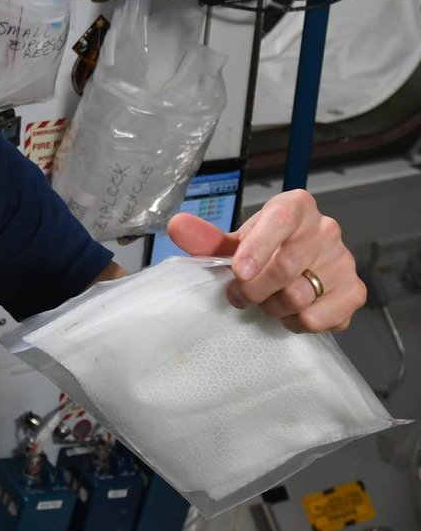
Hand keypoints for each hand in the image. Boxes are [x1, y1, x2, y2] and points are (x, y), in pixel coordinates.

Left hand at [167, 188, 364, 332]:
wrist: (299, 264)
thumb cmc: (265, 249)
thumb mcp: (236, 242)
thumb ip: (206, 238)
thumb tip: (177, 226)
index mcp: (295, 207)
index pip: (279, 221)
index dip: (256, 249)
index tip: (237, 272)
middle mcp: (325, 230)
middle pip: (285, 268)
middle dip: (253, 289)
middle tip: (239, 295)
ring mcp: (343, 261)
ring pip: (299, 296)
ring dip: (271, 307)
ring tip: (266, 300)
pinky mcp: (353, 292)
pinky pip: (317, 318)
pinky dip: (295, 322)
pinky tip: (289, 311)